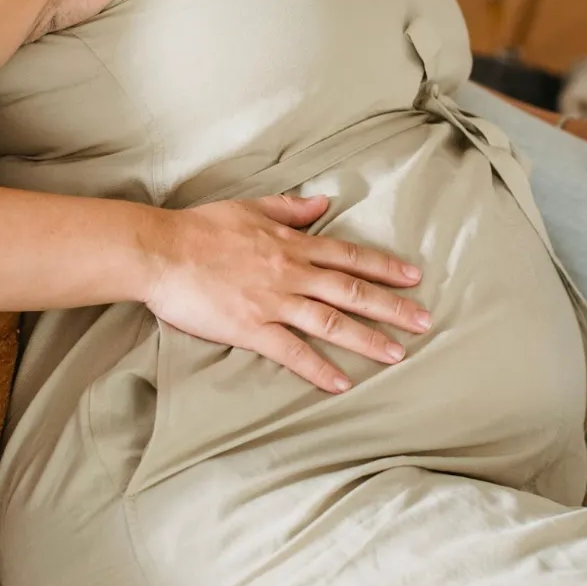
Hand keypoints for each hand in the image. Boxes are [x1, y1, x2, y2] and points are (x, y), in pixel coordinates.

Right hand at [144, 194, 429, 392]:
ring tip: (398, 354)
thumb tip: (322, 202)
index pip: (349, 255)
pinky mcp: (250, 328)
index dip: (385, 267)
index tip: (413, 278)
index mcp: (292, 244)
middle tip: (425, 321)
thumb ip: (290, 208)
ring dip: (367, 339)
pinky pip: (291, 351)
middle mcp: (291, 272)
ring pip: (330, 321)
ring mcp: (273, 301)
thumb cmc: (201, 228)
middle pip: (351, 290)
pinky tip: (341, 383)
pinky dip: (318, 368)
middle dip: (391, 307)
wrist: (161, 250)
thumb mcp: (251, 207)